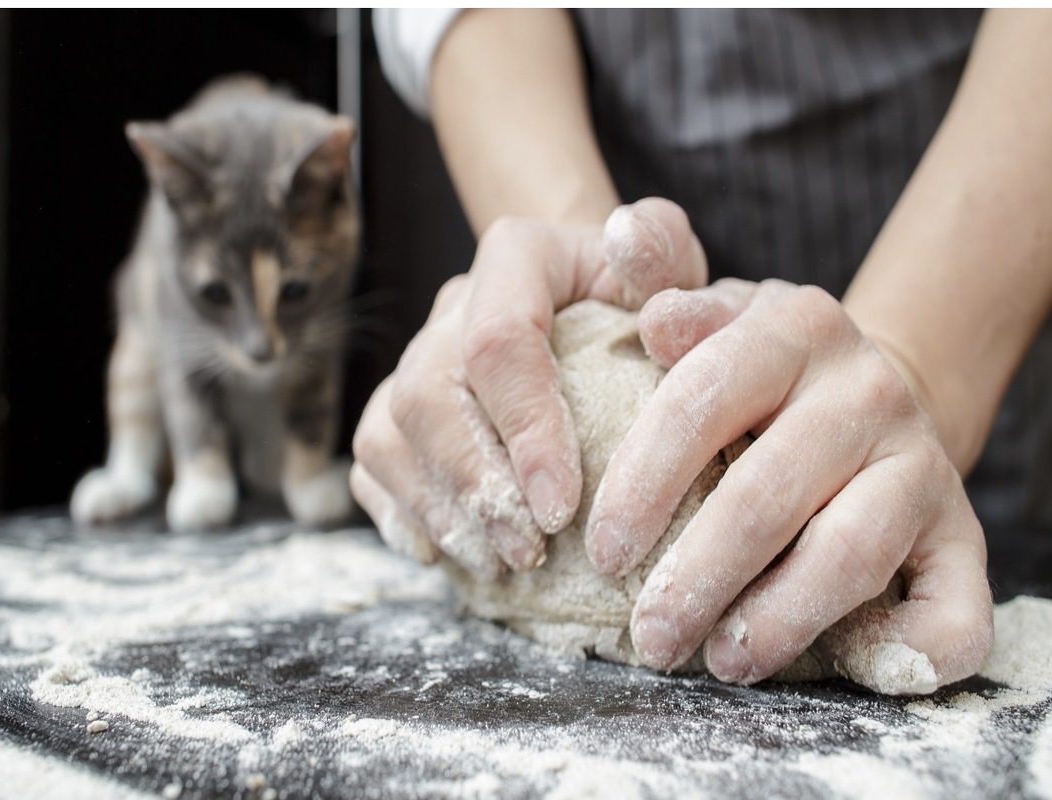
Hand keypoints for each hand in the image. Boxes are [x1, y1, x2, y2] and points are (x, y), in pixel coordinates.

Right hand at [351, 198, 707, 577]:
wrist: (604, 305)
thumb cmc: (647, 299)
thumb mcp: (679, 274)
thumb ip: (672, 268)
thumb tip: (652, 302)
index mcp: (518, 256)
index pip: (500, 339)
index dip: (524, 427)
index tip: (563, 507)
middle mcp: (454, 303)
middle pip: (428, 391)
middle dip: (475, 484)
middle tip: (529, 551)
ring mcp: (419, 353)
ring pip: (389, 431)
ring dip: (439, 509)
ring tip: (501, 563)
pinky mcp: (401, 404)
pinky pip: (372, 459)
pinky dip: (401, 511)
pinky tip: (448, 552)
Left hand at [585, 279, 993, 687]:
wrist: (875, 391)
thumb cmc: (762, 372)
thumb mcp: (716, 314)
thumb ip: (666, 286)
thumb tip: (631, 267)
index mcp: (795, 326)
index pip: (702, 402)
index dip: (644, 483)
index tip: (604, 552)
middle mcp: (867, 389)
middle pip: (767, 494)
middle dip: (696, 576)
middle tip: (649, 636)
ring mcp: (922, 464)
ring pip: (848, 554)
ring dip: (777, 620)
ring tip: (721, 659)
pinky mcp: (964, 536)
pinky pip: (953, 610)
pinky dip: (908, 651)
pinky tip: (845, 666)